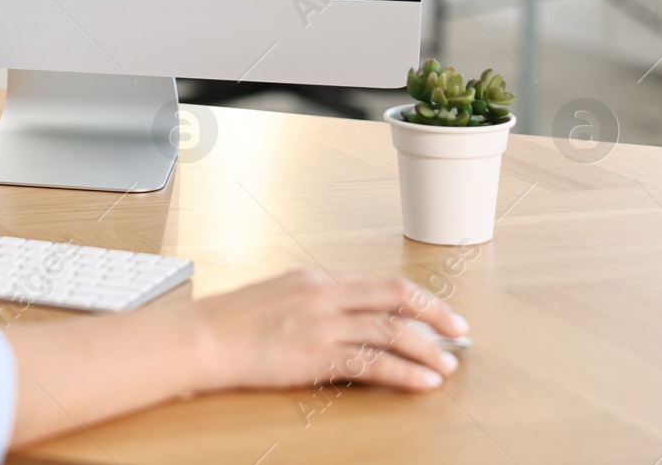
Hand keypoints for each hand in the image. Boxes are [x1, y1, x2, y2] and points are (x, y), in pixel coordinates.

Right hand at [191, 269, 467, 392]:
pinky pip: (372, 363)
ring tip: (447, 366)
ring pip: (391, 330)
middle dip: (434, 314)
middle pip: (395, 297)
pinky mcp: (316, 355)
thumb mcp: (277, 295)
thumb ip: (313, 299)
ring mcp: (322, 324)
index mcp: (316, 278)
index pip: (379, 283)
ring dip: (427, 349)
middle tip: (459, 331)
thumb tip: (345, 312)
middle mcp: (324, 295)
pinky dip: (404, 373)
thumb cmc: (231, 321)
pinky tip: (422, 382)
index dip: (415, 298)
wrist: (202, 336)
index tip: (437, 311)